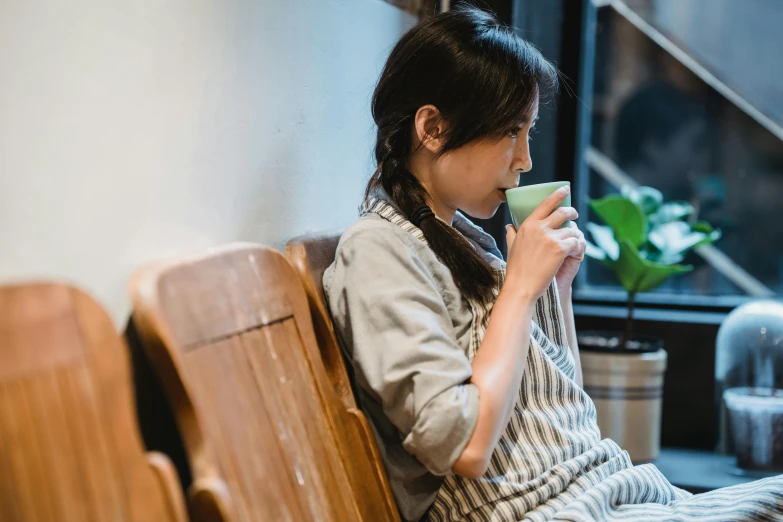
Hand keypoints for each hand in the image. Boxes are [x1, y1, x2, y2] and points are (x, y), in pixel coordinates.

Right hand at [504, 186, 580, 300]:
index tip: (565, 189)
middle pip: (562, 212)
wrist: (521, 287)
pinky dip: (577, 248)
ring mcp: (550, 238)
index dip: (557, 194)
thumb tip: (509, 226)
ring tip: (572, 245)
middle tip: (574, 214)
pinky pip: (575, 243)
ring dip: (574, 237)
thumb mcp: (511, 247)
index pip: (545, 203)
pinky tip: (573, 254)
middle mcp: (539, 228)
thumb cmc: (516, 270)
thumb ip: (512, 234)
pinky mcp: (560, 249)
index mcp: (527, 225)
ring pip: (571, 231)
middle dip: (572, 212)